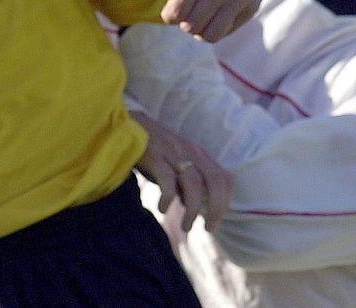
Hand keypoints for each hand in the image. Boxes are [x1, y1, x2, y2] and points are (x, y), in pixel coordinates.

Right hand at [131, 110, 232, 232]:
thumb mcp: (178, 163)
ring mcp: (173, 153)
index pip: (225, 178)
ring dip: (192, 210)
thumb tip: (195, 209)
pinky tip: (162, 208)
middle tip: (208, 228)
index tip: (216, 221)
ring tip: (185, 226)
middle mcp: (191, 152)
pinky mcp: (155, 155)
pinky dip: (168, 198)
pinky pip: (167, 179)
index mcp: (200, 154)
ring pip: (194, 184)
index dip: (225, 202)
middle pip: (215, 181)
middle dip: (216, 208)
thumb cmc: (156, 150)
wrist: (130, 126)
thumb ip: (188, 183)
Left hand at [161, 0, 279, 41]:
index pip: (177, 11)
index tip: (172, 13)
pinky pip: (227, 31)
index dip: (170, 17)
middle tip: (187, 15)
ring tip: (200, 20)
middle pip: (191, 25)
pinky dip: (217, 28)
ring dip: (200, 32)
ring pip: (211, 35)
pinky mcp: (252, 7)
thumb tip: (175, 14)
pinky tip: (216, 16)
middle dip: (184, 24)